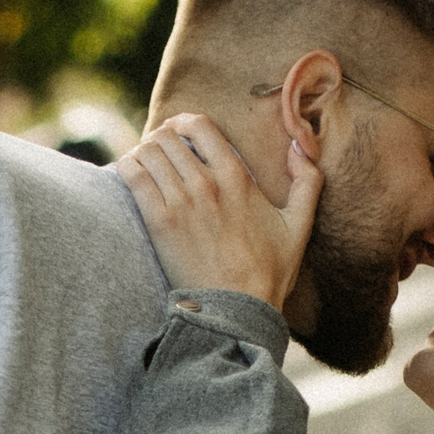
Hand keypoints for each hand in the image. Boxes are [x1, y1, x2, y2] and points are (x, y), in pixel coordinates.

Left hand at [116, 114, 321, 310]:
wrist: (237, 310)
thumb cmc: (268, 272)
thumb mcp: (299, 225)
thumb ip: (307, 182)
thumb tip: (301, 147)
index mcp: (237, 177)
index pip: (200, 125)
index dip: (182, 122)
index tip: (176, 133)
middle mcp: (207, 183)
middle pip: (168, 136)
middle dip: (158, 139)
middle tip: (156, 154)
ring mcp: (181, 202)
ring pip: (148, 151)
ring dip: (141, 153)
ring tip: (143, 166)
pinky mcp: (159, 223)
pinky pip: (132, 175)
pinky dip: (126, 167)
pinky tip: (129, 175)